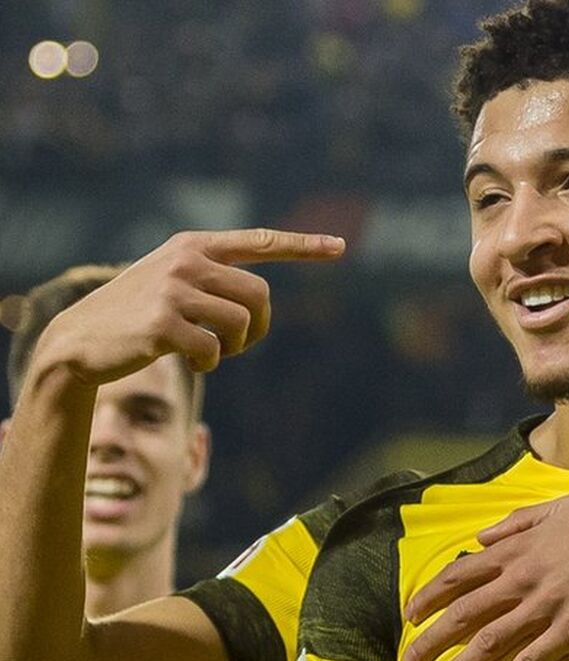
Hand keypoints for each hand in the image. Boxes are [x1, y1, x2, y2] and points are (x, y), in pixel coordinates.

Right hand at [34, 229, 344, 383]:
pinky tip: (190, 362)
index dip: (302, 246)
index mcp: (194, 245)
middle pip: (260, 295)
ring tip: (210, 351)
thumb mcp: (173, 282)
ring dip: (234, 348)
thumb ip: (213, 279)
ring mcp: (172, 289)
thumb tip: (260, 300)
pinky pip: (213, 350)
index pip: (260, 241)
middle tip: (237, 345)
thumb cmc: (136, 314)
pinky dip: (209, 363)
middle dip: (259, 328)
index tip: (340, 247)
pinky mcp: (161, 322)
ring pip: (242, 323)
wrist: (79, 340)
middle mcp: (186, 260)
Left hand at [402, 495, 568, 660]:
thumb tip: (480, 539)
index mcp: (519, 548)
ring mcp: (546, 607)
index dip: (431, 595)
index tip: (412, 614)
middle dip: (430, 639)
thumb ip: (517, 523)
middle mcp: (524, 578)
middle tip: (410, 660)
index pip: (461, 574)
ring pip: (488, 643)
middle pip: (464, 613)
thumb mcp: (560, 509)